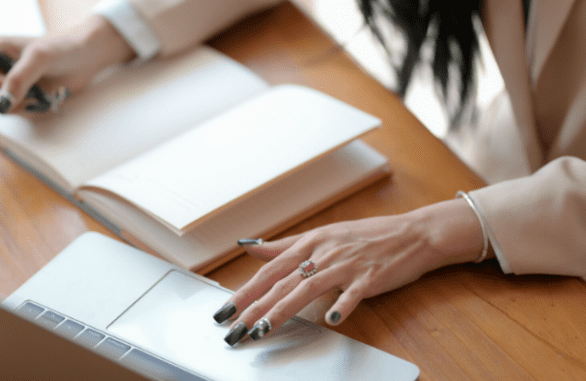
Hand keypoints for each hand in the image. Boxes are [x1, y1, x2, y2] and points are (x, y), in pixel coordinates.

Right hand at [0, 16, 134, 113]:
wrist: (85, 58)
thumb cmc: (62, 49)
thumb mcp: (39, 59)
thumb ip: (19, 80)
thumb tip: (1, 104)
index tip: (16, 85)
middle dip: (10, 99)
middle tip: (33, 92)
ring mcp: (10, 86)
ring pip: (1, 109)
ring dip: (24, 106)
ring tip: (43, 93)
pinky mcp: (24, 99)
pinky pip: (20, 114)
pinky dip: (35, 110)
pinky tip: (47, 98)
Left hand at [213, 199, 487, 345]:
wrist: (410, 234)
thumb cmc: (365, 236)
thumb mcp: (321, 235)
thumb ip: (284, 244)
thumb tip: (250, 245)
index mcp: (309, 243)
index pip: (269, 270)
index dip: (245, 290)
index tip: (225, 310)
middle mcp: (323, 252)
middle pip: (282, 282)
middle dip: (254, 307)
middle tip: (234, 329)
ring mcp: (346, 264)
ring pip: (308, 287)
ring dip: (284, 309)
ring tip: (263, 328)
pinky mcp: (370, 276)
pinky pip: (354, 292)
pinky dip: (343, 304)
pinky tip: (331, 319)